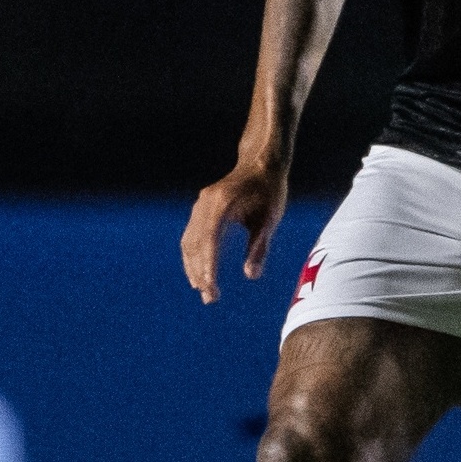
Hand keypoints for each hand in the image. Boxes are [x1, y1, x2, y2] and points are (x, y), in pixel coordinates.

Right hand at [182, 160, 287, 303]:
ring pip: (189, 241)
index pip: (210, 240)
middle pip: (196, 244)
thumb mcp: (271, 218)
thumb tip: (251, 276)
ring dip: (193, 267)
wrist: (260, 163)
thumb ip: (260, 246)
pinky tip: (199, 272)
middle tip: (210, 298)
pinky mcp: (201, 209)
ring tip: (203, 290)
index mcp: (223, 203)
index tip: (211, 287)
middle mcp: (206, 204)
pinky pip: (191, 235)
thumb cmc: (270, 191)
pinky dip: (193, 256)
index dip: (209, 266)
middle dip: (201, 272)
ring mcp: (200, 205)